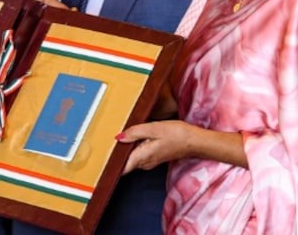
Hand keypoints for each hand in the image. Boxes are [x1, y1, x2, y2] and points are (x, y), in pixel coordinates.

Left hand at [118, 120, 247, 172]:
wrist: (195, 141)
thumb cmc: (177, 134)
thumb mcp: (154, 128)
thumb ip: (135, 133)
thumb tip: (118, 138)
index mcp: (142, 157)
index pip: (122, 168)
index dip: (111, 164)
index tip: (102, 158)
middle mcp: (145, 163)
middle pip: (125, 161)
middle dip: (118, 152)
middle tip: (109, 139)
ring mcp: (150, 161)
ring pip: (133, 157)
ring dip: (128, 148)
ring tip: (123, 134)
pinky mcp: (155, 156)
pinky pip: (140, 153)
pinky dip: (136, 146)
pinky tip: (137, 135)